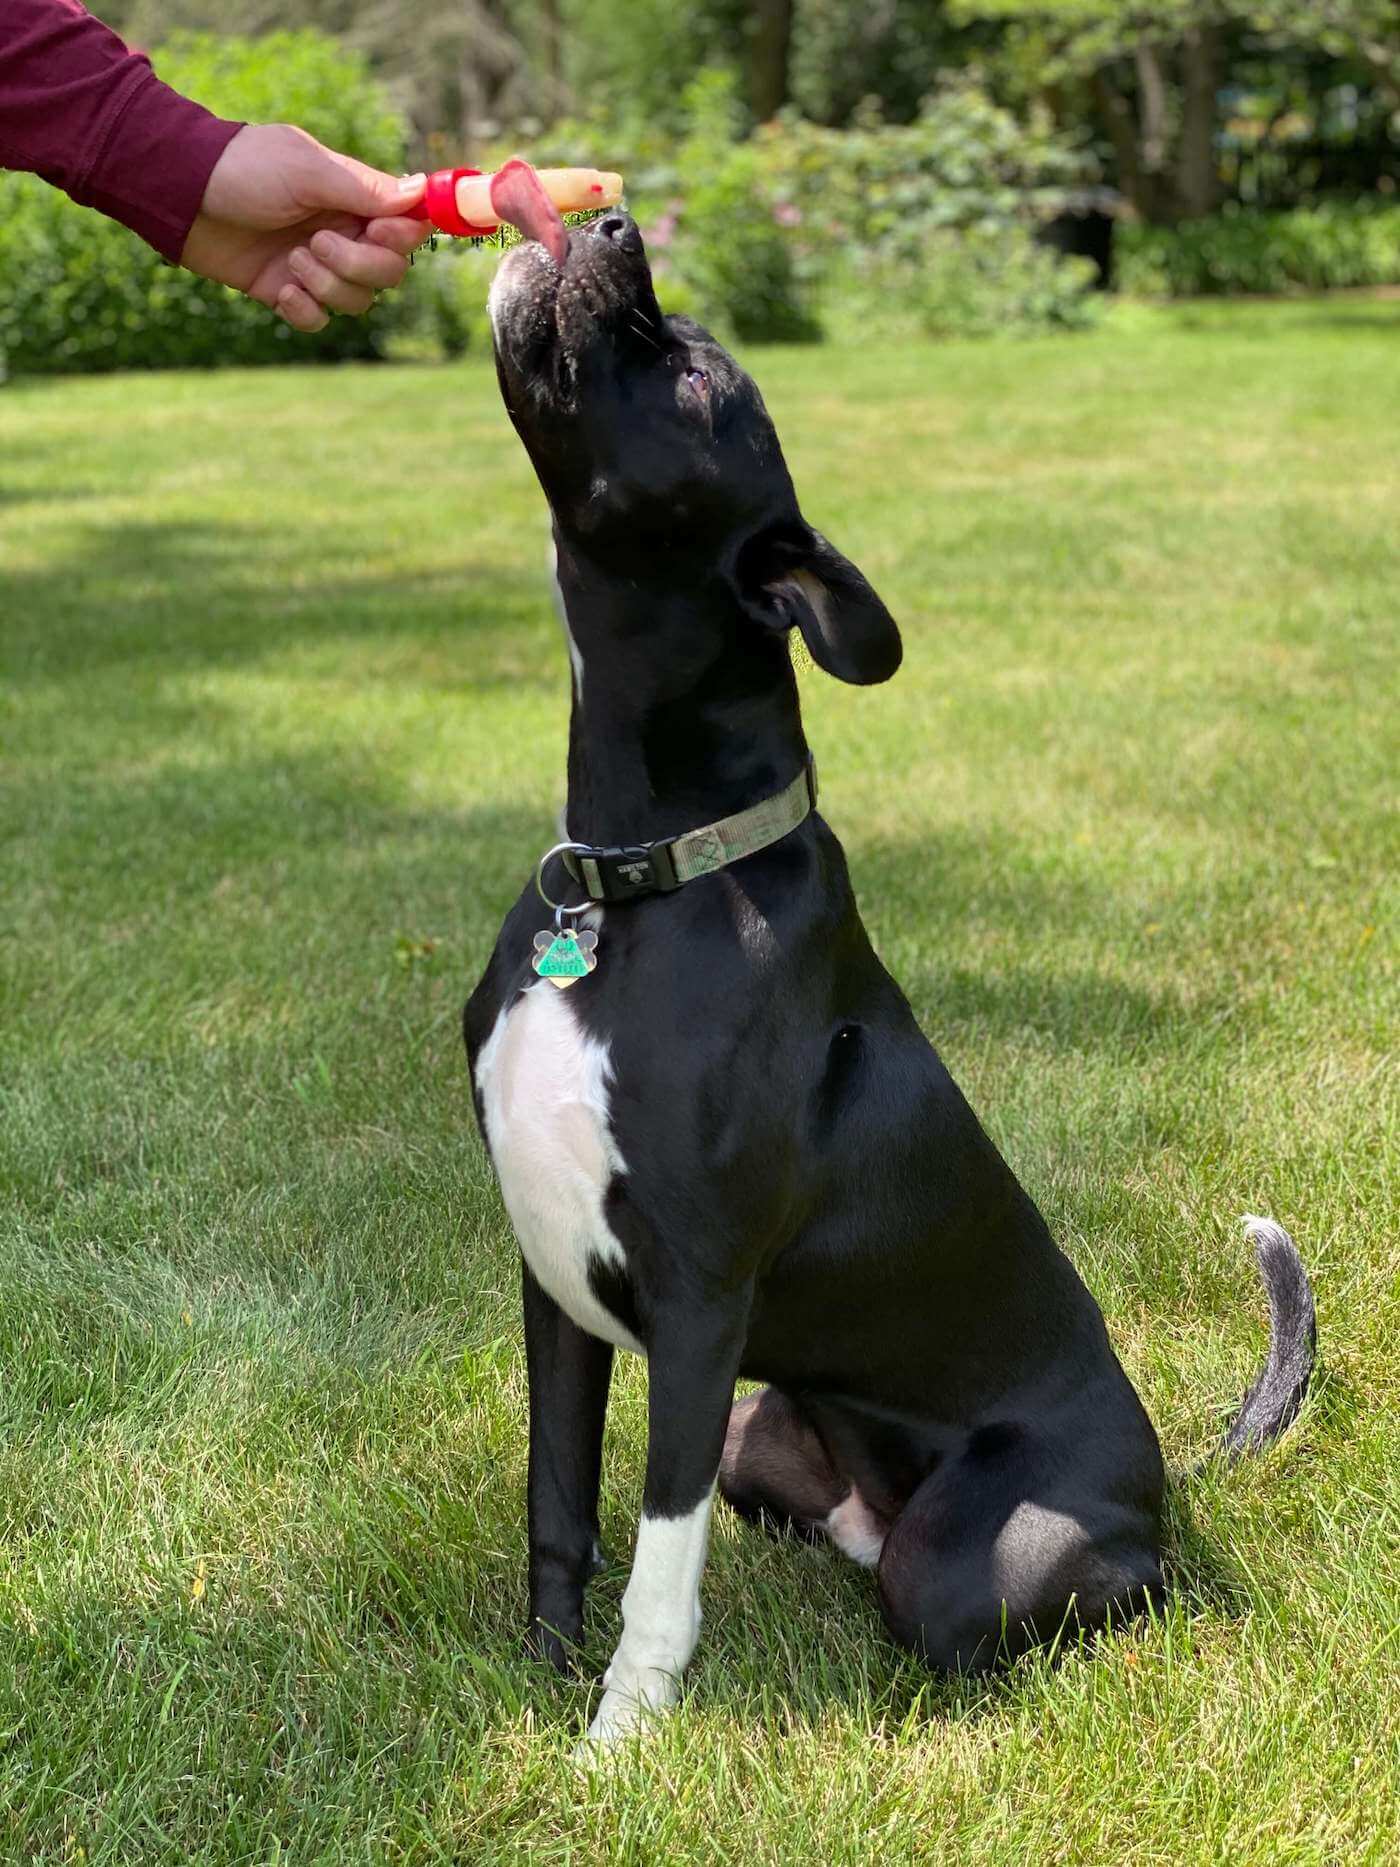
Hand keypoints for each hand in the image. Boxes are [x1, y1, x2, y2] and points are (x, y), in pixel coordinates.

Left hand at [181, 123, 430, 330]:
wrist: (180, 196)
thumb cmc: (243, 169)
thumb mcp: (306, 170)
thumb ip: (363, 187)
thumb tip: (421, 190)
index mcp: (353, 197)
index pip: (408, 227)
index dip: (402, 239)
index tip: (376, 232)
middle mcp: (342, 232)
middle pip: (389, 272)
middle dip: (358, 266)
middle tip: (316, 243)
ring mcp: (316, 264)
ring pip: (357, 301)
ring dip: (327, 286)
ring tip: (291, 259)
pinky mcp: (288, 291)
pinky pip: (319, 320)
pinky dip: (304, 311)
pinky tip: (278, 290)